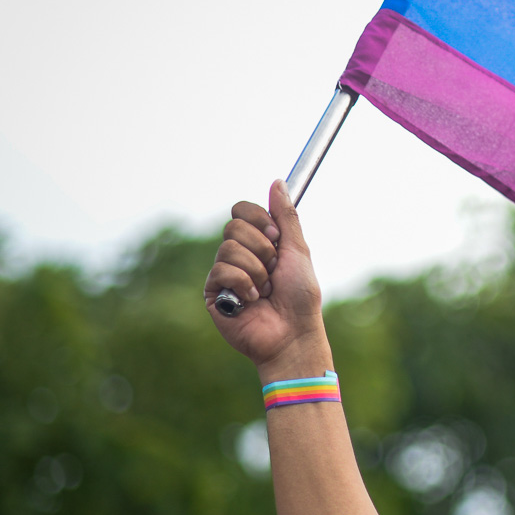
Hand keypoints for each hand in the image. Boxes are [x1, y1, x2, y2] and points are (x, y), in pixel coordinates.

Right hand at [204, 180, 332, 382]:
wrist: (293, 333)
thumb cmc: (300, 296)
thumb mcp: (298, 250)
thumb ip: (285, 217)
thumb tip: (278, 182)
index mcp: (258, 242)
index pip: (241, 210)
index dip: (258, 219)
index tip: (276, 237)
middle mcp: (239, 255)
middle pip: (233, 226)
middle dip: (261, 248)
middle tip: (274, 269)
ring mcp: (224, 273)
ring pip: (228, 248)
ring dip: (256, 270)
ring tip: (265, 291)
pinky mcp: (213, 292)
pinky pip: (221, 270)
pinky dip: (243, 284)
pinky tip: (251, 301)